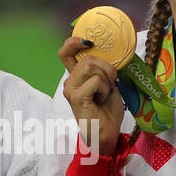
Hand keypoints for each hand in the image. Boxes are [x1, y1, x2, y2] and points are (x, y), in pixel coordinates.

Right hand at [59, 36, 124, 157]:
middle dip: (106, 68)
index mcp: (75, 77)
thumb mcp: (107, 83)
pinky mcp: (75, 97)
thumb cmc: (107, 111)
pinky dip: (105, 88)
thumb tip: (109, 52)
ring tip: (105, 93)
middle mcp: (69, 81)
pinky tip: (102, 99)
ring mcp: (70, 89)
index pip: (65, 52)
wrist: (107, 133)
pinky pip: (95, 80)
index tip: (90, 43)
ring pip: (91, 66)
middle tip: (110, 84)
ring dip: (106, 79)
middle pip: (88, 58)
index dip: (75, 42)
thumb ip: (102, 69)